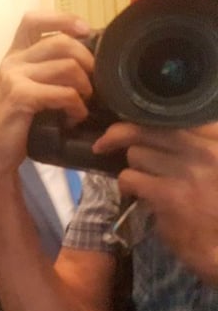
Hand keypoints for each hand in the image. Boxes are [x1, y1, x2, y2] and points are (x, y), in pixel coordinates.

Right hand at [0, 12, 93, 179]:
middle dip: (87, 61)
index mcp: (15, 56)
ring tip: (81, 105)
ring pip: (67, 67)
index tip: (85, 32)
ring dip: (84, 88)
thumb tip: (90, 59)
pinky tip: (73, 118)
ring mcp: (13, 77)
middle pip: (61, 41)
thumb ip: (49, 70)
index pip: (33, 20)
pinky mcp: (19, 96)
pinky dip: (76, 107)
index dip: (63, 19)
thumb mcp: (31, 89)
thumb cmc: (18, 124)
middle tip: (91, 84)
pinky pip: (63, 93)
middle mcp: (11, 61)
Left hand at [94, 121, 217, 284]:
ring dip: (132, 168)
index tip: (129, 123)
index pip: (176, 114)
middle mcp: (207, 149)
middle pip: (147, 128)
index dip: (145, 118)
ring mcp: (189, 171)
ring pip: (136, 154)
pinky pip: (130, 179)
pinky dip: (127, 187)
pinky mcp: (169, 195)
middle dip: (119, 135)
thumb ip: (196, 146)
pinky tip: (136, 196)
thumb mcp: (216, 164)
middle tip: (104, 144)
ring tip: (143, 182)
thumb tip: (159, 133)